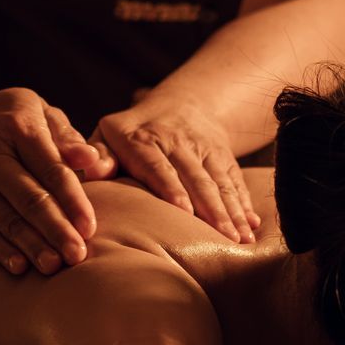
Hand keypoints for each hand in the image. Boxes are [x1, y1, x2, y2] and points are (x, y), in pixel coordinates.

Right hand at [0, 88, 109, 274]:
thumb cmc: (5, 118)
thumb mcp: (37, 110)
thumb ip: (67, 137)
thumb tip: (94, 161)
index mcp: (16, 129)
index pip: (50, 169)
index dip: (72, 200)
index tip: (90, 227)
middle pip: (28, 199)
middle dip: (55, 229)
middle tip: (77, 254)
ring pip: (6, 220)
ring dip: (32, 245)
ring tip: (55, 266)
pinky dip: (0, 250)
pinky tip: (20, 266)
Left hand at [90, 96, 260, 243]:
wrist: (182, 104)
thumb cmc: (131, 134)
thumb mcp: (107, 135)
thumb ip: (96, 154)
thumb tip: (92, 168)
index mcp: (142, 139)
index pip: (158, 165)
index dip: (171, 188)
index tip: (183, 210)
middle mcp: (177, 142)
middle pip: (196, 178)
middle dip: (211, 209)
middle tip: (222, 238)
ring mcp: (205, 150)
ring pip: (219, 182)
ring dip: (232, 212)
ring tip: (240, 240)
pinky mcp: (225, 158)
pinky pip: (236, 182)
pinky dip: (244, 204)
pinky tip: (252, 226)